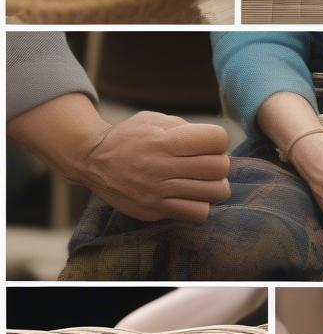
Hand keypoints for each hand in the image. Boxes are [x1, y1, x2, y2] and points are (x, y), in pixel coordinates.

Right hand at [78, 111, 229, 223]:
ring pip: (214, 192)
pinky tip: (190, 197)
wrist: (92, 160)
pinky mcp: (154, 210)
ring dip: (213, 186)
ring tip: (201, 182)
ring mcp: (157, 191)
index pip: (216, 140)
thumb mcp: (153, 120)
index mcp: (163, 140)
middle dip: (219, 164)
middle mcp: (160, 166)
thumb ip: (185, 128)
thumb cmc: (130, 137)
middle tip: (206, 164)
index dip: (218, 140)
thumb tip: (218, 143)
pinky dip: (201, 206)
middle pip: (219, 167)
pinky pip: (198, 213)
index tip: (208, 144)